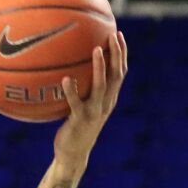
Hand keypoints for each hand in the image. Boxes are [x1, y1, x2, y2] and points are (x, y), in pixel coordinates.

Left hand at [52, 30, 126, 165]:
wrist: (73, 154)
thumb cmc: (75, 127)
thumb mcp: (84, 105)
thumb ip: (84, 89)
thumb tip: (71, 66)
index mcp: (109, 98)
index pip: (120, 71)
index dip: (121, 53)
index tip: (117, 34)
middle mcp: (106, 103)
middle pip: (116, 74)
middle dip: (116, 54)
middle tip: (112, 35)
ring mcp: (94, 111)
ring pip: (101, 86)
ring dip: (100, 67)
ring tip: (95, 50)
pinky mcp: (80, 120)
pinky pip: (76, 103)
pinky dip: (71, 91)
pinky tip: (65, 79)